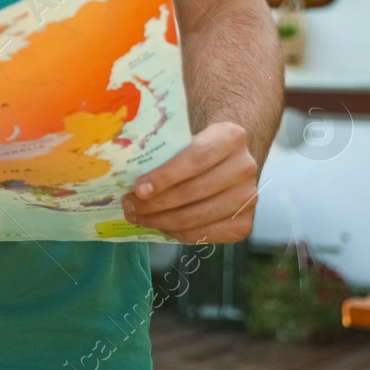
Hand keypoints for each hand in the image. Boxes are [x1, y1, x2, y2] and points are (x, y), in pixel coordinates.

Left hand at [122, 120, 259, 243]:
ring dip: (161, 221)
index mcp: (231, 137)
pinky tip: (159, 225)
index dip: (165, 177)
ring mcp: (248, 198)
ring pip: (196, 217)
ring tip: (137, 216)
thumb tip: (121, 163)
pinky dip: (177, 233)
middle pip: (193, 192)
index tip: (138, 189)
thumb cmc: (196, 145)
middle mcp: (245, 167)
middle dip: (155, 204)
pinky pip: (204, 235)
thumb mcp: (185, 135)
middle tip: (128, 205)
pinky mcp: (244, 223)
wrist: (227, 159)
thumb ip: (163, 146)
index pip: (196, 159)